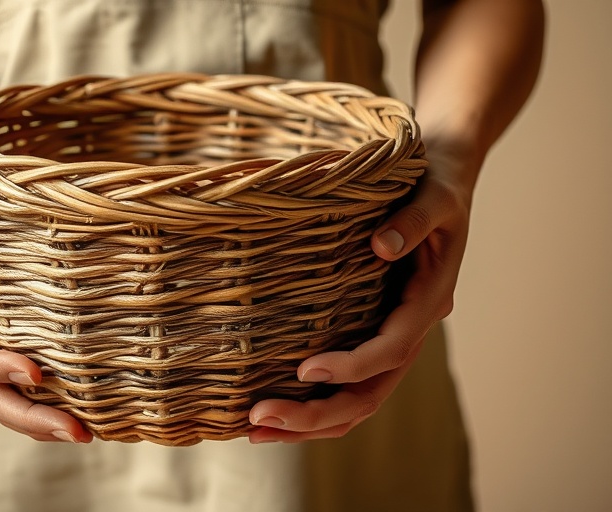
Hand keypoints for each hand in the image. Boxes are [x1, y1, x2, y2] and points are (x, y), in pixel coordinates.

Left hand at [247, 149, 474, 442]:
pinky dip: (316, 398)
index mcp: (429, 298)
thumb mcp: (434, 194)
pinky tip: (275, 407)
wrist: (443, 172)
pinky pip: (349, 379)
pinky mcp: (373, 326)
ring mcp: (392, 331)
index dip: (352, 365)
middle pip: (371, 392)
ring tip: (256, 430)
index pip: (393, 348)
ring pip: (359, 397)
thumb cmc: (436, 180)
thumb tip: (382, 247)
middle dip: (317, 414)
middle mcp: (411, 325)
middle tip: (259, 420)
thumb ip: (414, 220)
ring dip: (311, 420)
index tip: (304, 369)